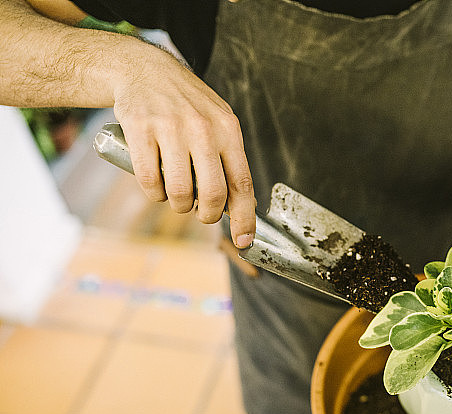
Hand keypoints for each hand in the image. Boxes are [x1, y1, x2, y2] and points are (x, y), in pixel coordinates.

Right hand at [111, 45, 255, 247]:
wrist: (144, 69)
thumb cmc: (186, 104)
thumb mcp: (218, 121)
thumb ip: (229, 157)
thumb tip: (239, 204)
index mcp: (228, 130)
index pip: (242, 183)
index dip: (244, 217)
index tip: (244, 240)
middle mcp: (203, 129)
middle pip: (213, 193)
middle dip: (207, 215)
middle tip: (200, 213)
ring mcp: (171, 129)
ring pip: (179, 192)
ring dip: (178, 205)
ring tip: (176, 196)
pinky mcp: (140, 130)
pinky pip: (149, 181)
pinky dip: (153, 193)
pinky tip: (156, 186)